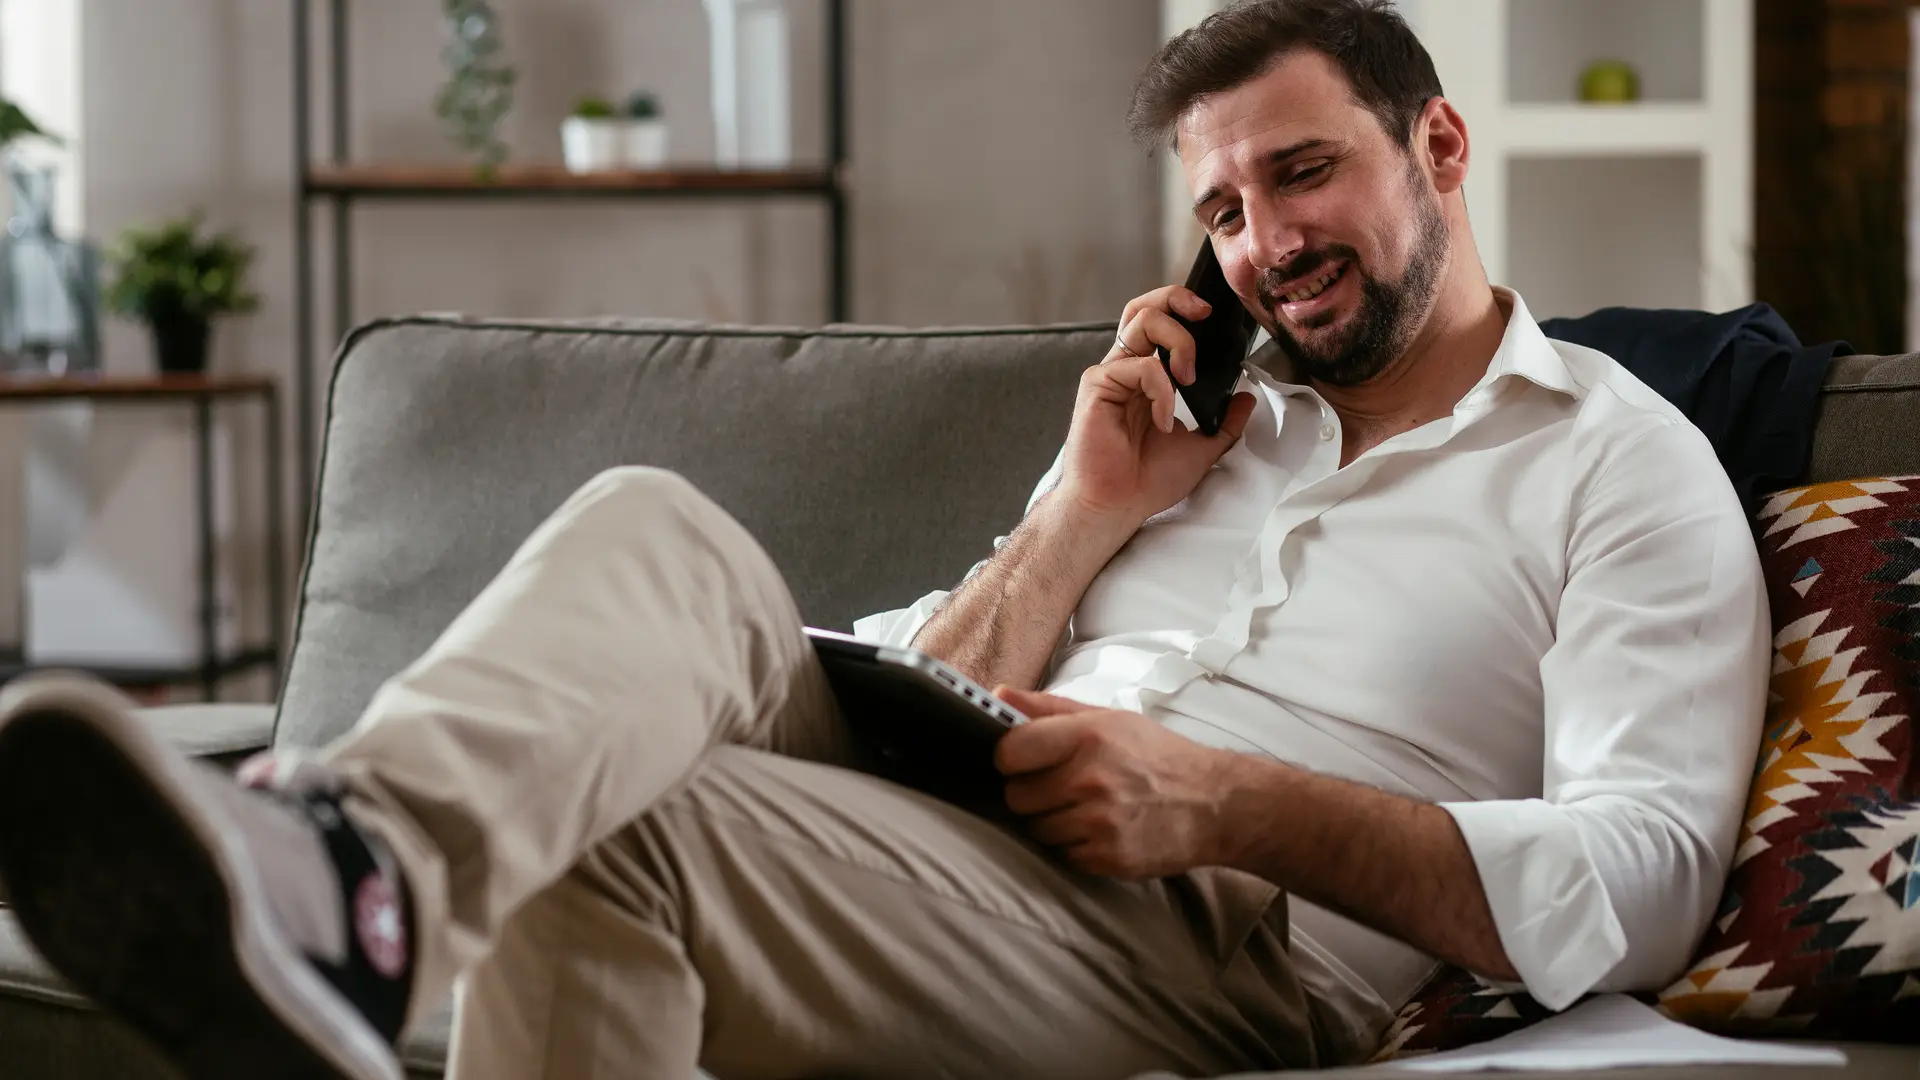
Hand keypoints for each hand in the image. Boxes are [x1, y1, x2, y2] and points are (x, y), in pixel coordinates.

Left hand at [993, 687, 1238, 879]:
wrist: (1214, 804)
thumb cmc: (1157, 757)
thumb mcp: (1108, 719)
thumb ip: (1048, 709)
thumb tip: (997, 695)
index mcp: (1088, 736)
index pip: (1011, 751)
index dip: (1009, 758)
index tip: (1020, 760)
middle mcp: (1091, 778)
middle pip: (1017, 796)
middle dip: (1032, 793)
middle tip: (1060, 787)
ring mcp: (1099, 822)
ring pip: (1036, 829)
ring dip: (1052, 821)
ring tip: (1084, 808)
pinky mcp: (1107, 857)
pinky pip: (1061, 854)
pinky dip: (1074, 845)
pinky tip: (1099, 829)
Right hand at [1056, 286, 1256, 531]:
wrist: (1119, 506)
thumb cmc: (1148, 481)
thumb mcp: (1203, 448)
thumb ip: (1226, 422)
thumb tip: (1247, 397)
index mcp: (1146, 378)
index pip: (1160, 323)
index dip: (1184, 309)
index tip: (1213, 319)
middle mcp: (1127, 368)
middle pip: (1144, 307)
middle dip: (1176, 298)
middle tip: (1204, 315)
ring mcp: (1111, 374)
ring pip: (1142, 321)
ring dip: (1178, 342)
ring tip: (1188, 378)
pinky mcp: (1097, 385)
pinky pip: (1139, 366)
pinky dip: (1162, 390)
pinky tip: (1164, 420)